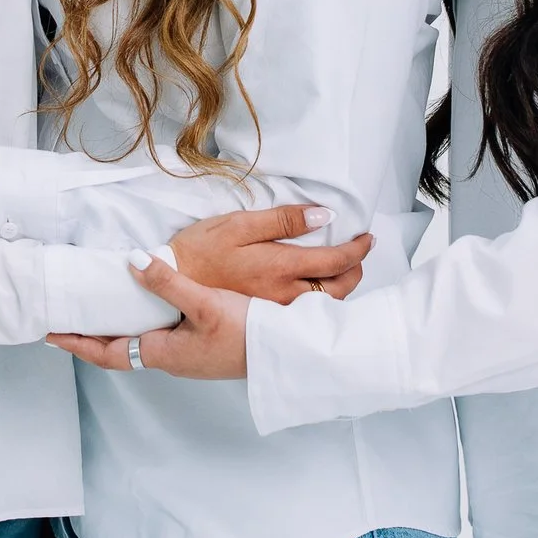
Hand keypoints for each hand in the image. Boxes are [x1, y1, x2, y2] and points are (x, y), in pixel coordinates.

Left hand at [47, 255, 249, 379]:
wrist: (285, 354)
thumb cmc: (245, 334)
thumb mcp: (204, 304)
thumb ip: (167, 282)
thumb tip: (131, 262)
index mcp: (163, 352)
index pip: (108, 353)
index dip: (78, 343)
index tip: (51, 334)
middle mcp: (171, 358)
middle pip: (120, 350)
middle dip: (93, 337)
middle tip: (70, 320)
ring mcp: (188, 355)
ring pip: (141, 343)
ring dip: (118, 330)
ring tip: (102, 311)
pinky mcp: (204, 348)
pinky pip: (161, 337)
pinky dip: (143, 325)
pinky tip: (149, 308)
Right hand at [170, 206, 372, 305]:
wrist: (170, 283)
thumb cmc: (200, 251)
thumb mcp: (238, 224)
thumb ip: (282, 220)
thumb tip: (323, 216)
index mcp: (281, 267)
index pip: (336, 262)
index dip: (358, 250)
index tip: (367, 238)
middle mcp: (284, 295)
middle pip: (339, 289)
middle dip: (355, 271)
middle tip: (359, 253)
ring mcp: (275, 312)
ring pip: (324, 306)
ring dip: (341, 287)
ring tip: (343, 269)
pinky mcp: (264, 321)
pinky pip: (305, 316)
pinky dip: (321, 302)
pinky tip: (316, 290)